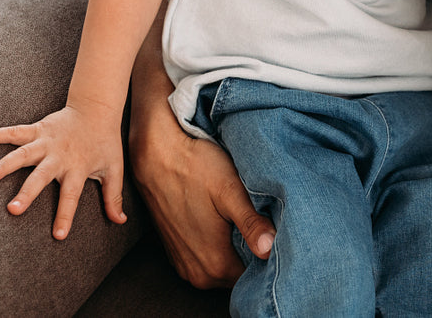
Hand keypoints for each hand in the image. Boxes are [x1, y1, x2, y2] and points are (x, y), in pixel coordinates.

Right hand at [0, 105, 125, 239]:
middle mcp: (59, 156)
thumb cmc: (105, 142)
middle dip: (27, 193)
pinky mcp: (37, 129)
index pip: (71, 196)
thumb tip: (120, 221)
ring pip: (22, 154)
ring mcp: (45, 142)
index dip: (65, 215)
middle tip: (12, 209)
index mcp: (77, 168)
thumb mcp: (114, 169)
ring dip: (3, 165)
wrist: (97, 108)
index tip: (58, 235)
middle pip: (41, 176)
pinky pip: (13, 132)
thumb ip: (113, 196)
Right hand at [127, 109, 276, 288]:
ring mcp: (185, 265)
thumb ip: (251, 224)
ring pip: (223, 269)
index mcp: (215, 264)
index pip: (256, 276)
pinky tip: (223, 223)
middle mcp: (198, 274)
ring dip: (235, 250)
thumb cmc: (195, 168)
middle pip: (240, 275)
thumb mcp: (230, 191)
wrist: (156, 156)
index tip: (275, 231)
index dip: (270, 255)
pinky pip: (207, 261)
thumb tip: (270, 248)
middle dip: (253, 253)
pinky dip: (218, 248)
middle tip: (263, 222)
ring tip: (243, 221)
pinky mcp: (177, 254)